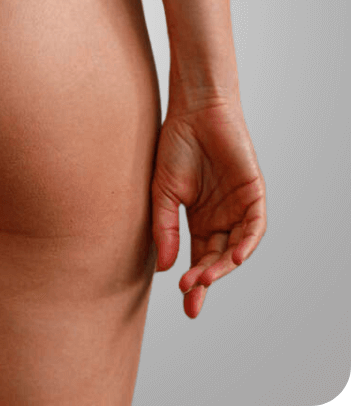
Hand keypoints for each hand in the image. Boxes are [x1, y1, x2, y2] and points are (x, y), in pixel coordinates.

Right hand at [150, 98, 265, 317]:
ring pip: (237, 247)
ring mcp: (239, 207)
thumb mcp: (163, 193)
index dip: (194, 282)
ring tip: (206, 279)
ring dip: (224, 266)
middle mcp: (221, 219)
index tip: (185, 304)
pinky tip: (234, 258)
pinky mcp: (253, 193)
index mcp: (199, 221)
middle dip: (207, 280)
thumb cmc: (176, 147)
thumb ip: (166, 228)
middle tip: (192, 295)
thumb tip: (165, 266)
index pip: (200, 259)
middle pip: (218, 259)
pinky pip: (255, 226)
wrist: (194, 112)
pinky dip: (247, 243)